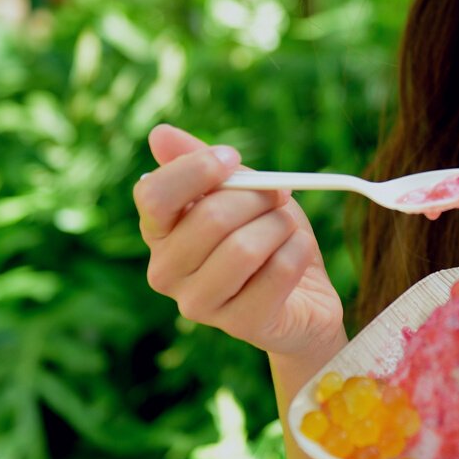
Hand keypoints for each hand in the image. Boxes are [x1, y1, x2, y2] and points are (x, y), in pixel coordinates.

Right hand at [133, 124, 344, 357]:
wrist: (305, 295)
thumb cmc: (264, 235)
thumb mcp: (239, 190)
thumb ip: (201, 163)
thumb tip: (159, 134)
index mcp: (159, 233)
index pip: (153, 196)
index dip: (196, 170)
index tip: (232, 158)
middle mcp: (166, 273)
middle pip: (210, 218)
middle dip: (258, 197)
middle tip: (280, 196)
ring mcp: (199, 305)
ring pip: (245, 247)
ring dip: (281, 225)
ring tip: (287, 229)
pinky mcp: (241, 325)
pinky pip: (279, 270)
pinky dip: (300, 250)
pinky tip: (298, 255)